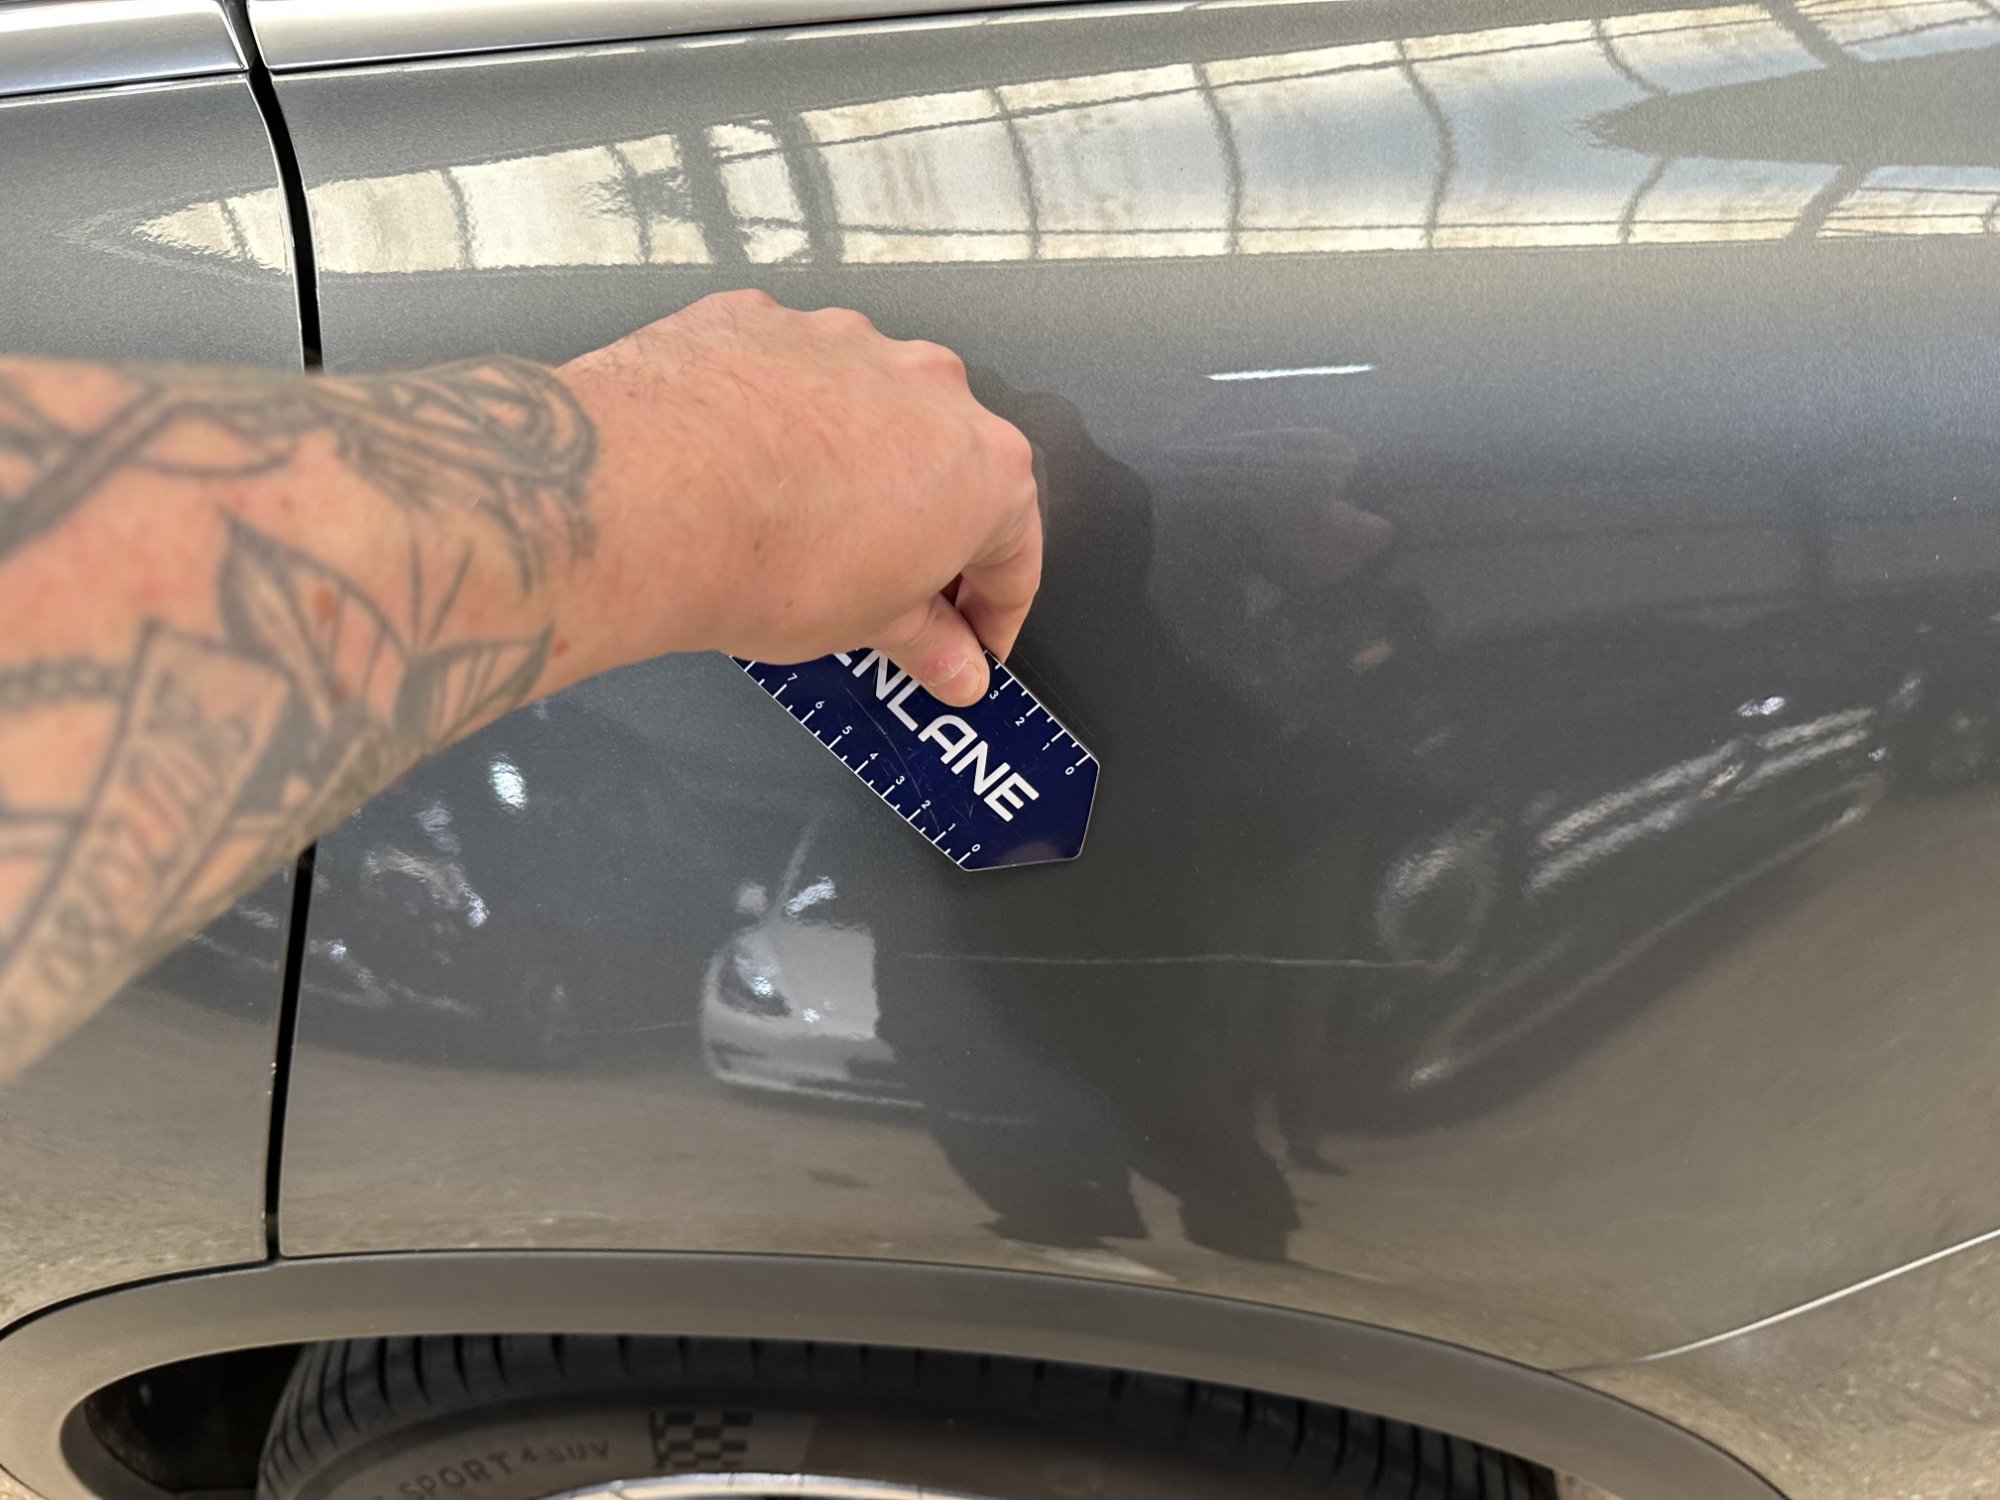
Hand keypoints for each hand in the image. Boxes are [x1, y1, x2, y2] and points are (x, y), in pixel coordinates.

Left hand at [558, 290, 1040, 704]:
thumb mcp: (868, 627)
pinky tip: (744, 468)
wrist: (648, 494)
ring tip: (804, 526)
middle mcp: (929, 385)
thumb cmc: (771, 557)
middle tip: (888, 593)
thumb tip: (955, 664)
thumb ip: (929, 641)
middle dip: (927, 530)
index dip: (996, 613)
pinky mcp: (761, 320)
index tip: (971, 645)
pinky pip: (789, 375)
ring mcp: (844, 340)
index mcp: (983, 465)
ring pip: (869, 410)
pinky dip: (779, 418)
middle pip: (948, 468)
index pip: (1015, 553)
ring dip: (854, 464)